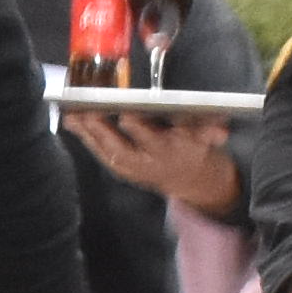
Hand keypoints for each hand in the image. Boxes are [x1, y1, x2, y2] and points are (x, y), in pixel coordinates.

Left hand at [63, 104, 245, 211]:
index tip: (126, 115)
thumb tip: (221, 130)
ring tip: (70, 113)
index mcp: (170, 152)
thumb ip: (212, 132)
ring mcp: (132, 167)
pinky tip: (71, 122)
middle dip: (103, 131)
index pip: (153, 141)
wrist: (191, 180)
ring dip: (87, 133)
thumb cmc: (196, 148)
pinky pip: (100, 153)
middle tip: (86, 112)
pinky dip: (85, 137)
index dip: (138, 129)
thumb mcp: (208, 139)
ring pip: (106, 150)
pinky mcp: (121, 168)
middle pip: (121, 148)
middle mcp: (147, 163)